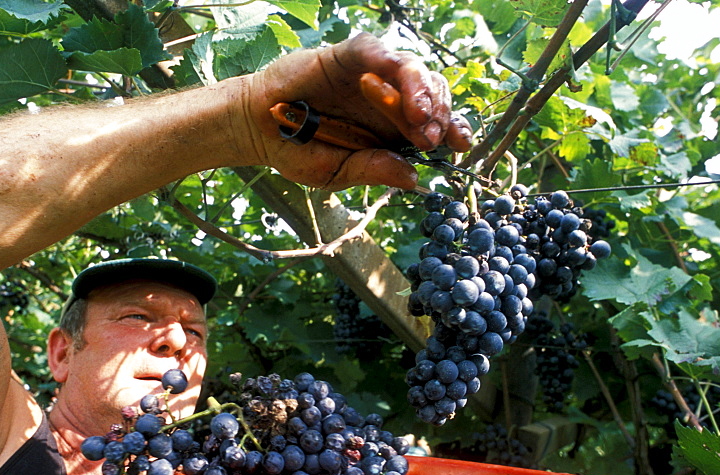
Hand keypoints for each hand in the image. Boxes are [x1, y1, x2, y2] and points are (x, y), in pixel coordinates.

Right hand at [243, 33, 471, 189]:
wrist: (258, 130)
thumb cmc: (299, 151)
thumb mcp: (337, 173)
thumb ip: (372, 171)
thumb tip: (413, 178)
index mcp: (394, 129)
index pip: (436, 124)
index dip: (453, 130)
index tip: (461, 144)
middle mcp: (390, 99)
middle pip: (433, 96)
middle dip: (440, 115)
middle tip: (431, 136)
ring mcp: (371, 75)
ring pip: (412, 70)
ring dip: (421, 91)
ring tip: (418, 115)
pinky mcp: (348, 57)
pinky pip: (373, 50)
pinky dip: (385, 61)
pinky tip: (390, 76)